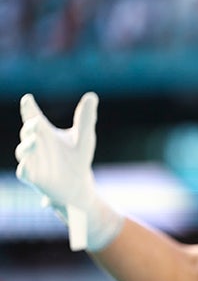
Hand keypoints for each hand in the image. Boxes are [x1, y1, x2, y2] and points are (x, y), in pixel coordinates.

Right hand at [15, 92, 122, 250]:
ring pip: (23, 152)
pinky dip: (24, 169)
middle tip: (36, 123)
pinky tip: (26, 165)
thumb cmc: (78, 158)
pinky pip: (24, 173)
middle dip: (30, 128)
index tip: (28, 99)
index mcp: (44, 132)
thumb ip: (86, 118)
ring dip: (27, 146)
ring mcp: (32, 161)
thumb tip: (92, 95)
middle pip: (27, 133)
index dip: (28, 107)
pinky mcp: (34, 178)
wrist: (79, 185)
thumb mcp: (84, 138)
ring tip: (35, 140)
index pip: (33, 116)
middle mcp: (35, 145)